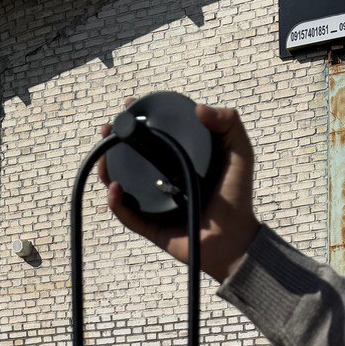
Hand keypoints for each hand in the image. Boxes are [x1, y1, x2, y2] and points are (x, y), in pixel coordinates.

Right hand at [96, 100, 260, 283]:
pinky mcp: (150, 226)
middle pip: (130, 157)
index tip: (130, 107)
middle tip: (107, 129)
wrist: (235, 238)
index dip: (139, 120)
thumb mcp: (240, 152)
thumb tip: (199, 108)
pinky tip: (114, 188)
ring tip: (104, 155)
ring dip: (106, 168)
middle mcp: (163, 178)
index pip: (154, 136)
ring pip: (121, 183)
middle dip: (113, 142)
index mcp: (179, 160)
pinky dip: (116, 203)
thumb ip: (230, 123)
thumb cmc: (238, 198)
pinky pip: (127, 214)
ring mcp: (154, 202)